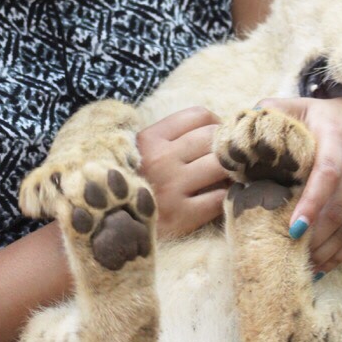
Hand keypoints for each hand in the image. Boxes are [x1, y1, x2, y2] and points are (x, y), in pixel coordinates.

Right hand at [136, 107, 230, 237]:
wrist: (111, 226)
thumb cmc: (132, 184)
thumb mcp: (140, 152)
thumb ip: (170, 138)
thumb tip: (215, 128)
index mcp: (150, 139)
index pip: (198, 115)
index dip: (214, 122)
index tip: (217, 135)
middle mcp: (160, 159)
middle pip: (212, 137)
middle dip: (225, 146)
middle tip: (228, 158)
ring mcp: (171, 187)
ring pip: (220, 165)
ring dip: (229, 170)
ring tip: (225, 177)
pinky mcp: (181, 217)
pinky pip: (219, 198)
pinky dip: (225, 196)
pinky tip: (218, 198)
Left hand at [254, 97, 341, 272]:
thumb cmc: (318, 117)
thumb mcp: (295, 107)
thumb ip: (269, 113)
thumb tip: (239, 130)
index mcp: (336, 135)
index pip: (327, 172)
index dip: (312, 202)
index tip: (293, 227)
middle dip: (318, 234)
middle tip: (292, 252)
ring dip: (330, 248)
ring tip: (306, 264)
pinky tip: (325, 263)